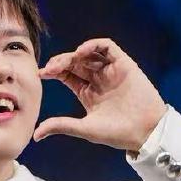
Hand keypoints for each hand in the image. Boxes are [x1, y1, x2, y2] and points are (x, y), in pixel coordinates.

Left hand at [33, 38, 166, 152]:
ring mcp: (111, 71)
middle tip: (50, 69)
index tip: (41, 74)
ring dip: (73, 54)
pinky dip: (93, 45)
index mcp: (87, 92)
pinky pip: (107, 47)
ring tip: (63, 62)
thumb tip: (35, 135)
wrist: (144, 132)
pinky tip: (81, 53)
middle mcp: (98, 79)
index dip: (53, 71)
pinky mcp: (124, 64)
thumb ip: (61, 126)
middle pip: (74, 62)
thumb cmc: (117, 133)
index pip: (66, 75)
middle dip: (60, 62)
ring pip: (88, 53)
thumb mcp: (84, 128)